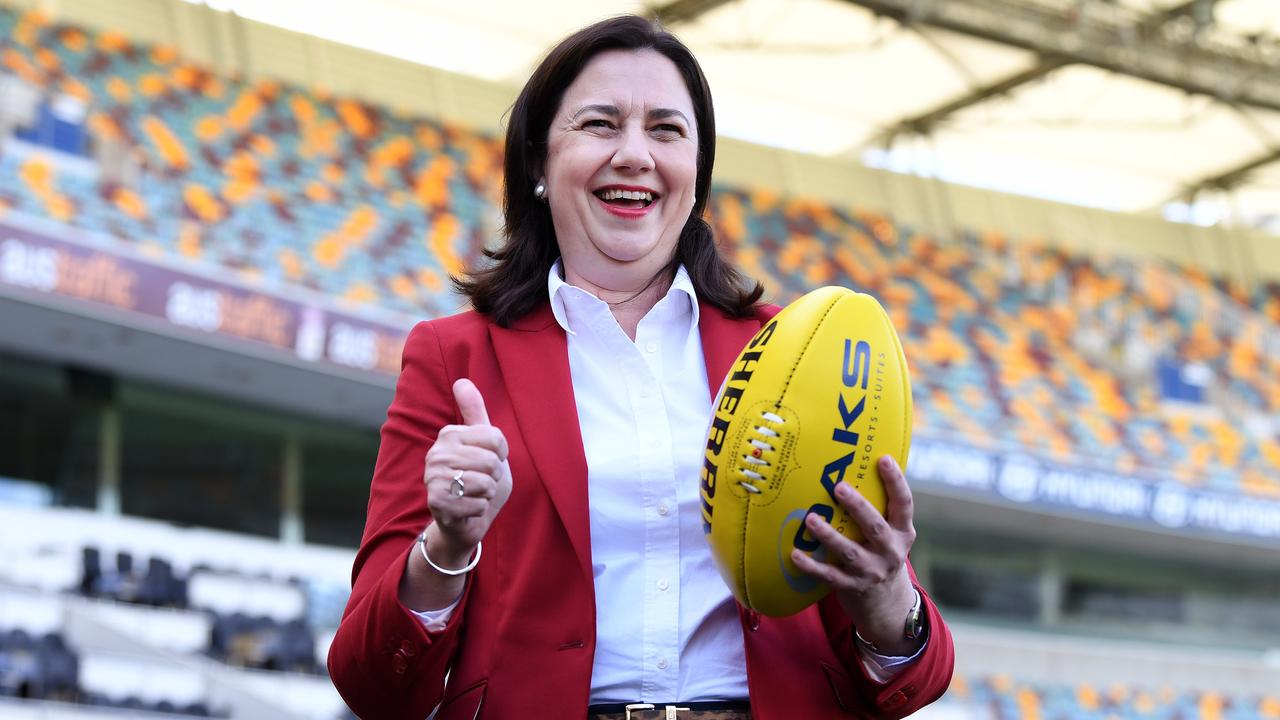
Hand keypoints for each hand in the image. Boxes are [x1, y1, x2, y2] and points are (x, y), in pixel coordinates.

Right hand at [421, 378, 512, 565]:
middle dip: (494, 476)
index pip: (497, 439)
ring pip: (486, 483)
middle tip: (480, 481)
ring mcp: (433, 478)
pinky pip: (479, 504)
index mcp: (449, 434)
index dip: (501, 455)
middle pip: (492, 462)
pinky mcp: (437, 503)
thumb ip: (475, 412)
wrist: (464, 519)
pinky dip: (479, 510)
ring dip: (487, 494)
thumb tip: (462, 381)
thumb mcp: (483, 443)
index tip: (488, 461)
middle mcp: (436, 453)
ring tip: (474, 494)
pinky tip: (467, 509)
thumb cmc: (478, 477)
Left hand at [791, 455, 919, 654]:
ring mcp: (872, 571)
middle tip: (838, 487)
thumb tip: (851, 467)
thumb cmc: (881, 554)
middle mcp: (891, 551)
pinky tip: (795, 554)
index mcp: (902, 532)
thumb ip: (879, 510)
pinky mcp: (853, 587)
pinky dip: (811, 566)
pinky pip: (829, 575)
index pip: (903, 503)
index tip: (883, 458)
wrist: (887, 604)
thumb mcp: (891, 534)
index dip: (895, 480)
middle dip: (858, 506)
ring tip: (811, 518)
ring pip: (850, 552)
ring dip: (829, 536)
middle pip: (875, 526)